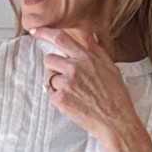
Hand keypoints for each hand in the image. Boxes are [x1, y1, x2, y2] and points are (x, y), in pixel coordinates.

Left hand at [38, 28, 151, 151]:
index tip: (35, 30)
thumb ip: (96, 51)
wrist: (116, 120)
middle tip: (67, 78)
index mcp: (86, 58)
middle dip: (54, 67)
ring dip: (58, 84)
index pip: (61, 39)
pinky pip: (51, 94)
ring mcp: (66, 84)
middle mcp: (74, 68)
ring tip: (76, 93)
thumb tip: (90, 36)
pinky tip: (73, 102)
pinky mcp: (61, 99)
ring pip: (50, 78)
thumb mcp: (110, 67)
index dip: (45, 33)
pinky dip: (59, 98)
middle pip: (49, 59)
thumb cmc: (116, 96)